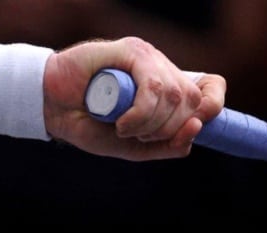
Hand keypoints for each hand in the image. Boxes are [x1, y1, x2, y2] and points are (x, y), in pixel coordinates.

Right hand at [42, 36, 224, 159]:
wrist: (53, 108)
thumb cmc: (91, 124)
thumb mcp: (134, 147)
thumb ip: (165, 146)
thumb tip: (194, 132)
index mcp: (169, 88)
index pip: (212, 87)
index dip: (213, 106)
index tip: (194, 127)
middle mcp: (163, 69)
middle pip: (192, 100)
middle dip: (168, 130)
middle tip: (138, 138)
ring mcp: (148, 58)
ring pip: (173, 94)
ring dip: (151, 125)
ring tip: (124, 130)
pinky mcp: (130, 51)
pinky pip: (153, 86)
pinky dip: (140, 114)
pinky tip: (122, 124)